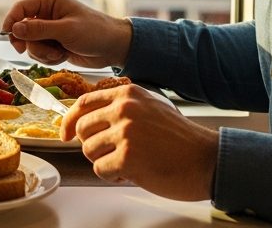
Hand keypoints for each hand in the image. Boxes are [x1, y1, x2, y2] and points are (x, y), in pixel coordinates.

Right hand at [1, 0, 130, 68]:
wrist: (114, 48)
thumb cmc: (95, 32)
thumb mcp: (66, 30)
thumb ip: (39, 29)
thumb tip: (14, 29)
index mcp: (50, 2)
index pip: (21, 8)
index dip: (11, 21)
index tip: (9, 37)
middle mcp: (47, 15)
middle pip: (23, 30)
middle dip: (32, 44)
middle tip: (44, 50)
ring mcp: (50, 31)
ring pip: (31, 45)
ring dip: (43, 53)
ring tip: (60, 52)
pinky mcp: (54, 44)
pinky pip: (40, 54)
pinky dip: (49, 58)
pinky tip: (64, 55)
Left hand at [61, 84, 217, 199]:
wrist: (206, 160)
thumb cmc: (180, 139)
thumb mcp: (149, 107)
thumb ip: (120, 107)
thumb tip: (86, 119)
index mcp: (128, 94)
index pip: (83, 103)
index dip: (69, 120)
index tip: (65, 133)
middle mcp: (124, 109)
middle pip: (82, 129)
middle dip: (91, 146)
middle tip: (112, 154)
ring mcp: (126, 132)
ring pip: (88, 150)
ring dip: (104, 162)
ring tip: (129, 162)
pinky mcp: (128, 157)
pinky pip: (100, 170)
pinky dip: (112, 176)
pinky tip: (132, 173)